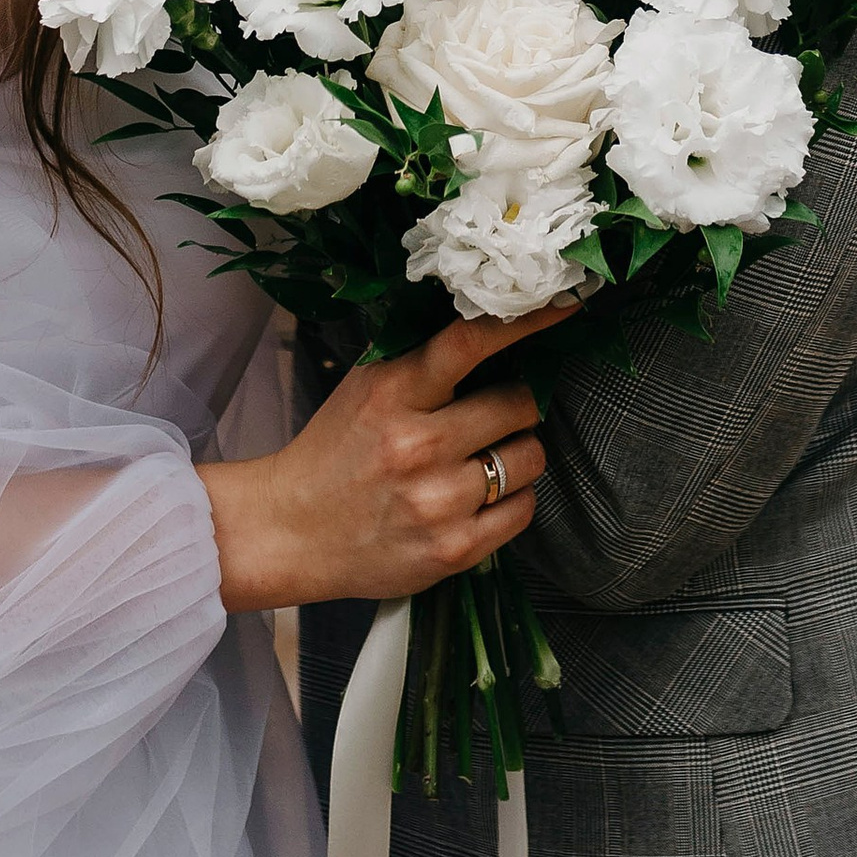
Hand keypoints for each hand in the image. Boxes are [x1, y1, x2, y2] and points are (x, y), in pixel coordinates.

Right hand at [198, 307, 567, 611]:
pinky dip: (512, 499)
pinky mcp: (453, 549)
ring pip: (529, 457)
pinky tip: (480, 498)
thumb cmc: (335, 452)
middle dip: (518, 404)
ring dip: (518, 452)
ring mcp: (437, 502)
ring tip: (485, 458)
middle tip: (496, 413)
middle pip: (518, 404)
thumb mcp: (365, 387)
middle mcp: (418, 445)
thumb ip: (421, 360)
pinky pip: (523, 509)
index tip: (565, 307)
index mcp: (392, 393)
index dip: (526, 321)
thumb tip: (493, 322)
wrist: (291, 532)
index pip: (471, 342)